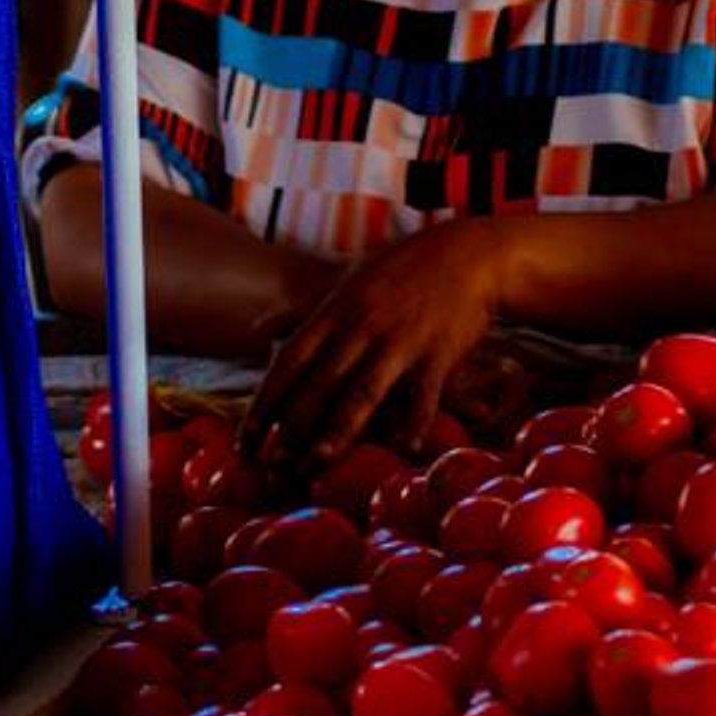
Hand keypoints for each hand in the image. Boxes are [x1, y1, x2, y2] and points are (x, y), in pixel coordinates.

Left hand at [242, 222, 512, 467]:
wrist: (469, 253)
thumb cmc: (402, 270)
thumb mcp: (347, 281)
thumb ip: (302, 311)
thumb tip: (257, 329)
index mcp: (336, 310)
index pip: (290, 360)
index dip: (266, 400)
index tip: (246, 436)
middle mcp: (362, 326)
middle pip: (321, 381)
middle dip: (293, 424)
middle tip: (274, 462)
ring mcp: (400, 340)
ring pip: (364, 390)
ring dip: (340, 427)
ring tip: (319, 459)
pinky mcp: (439, 352)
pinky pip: (424, 394)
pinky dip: (415, 422)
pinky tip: (404, 449)